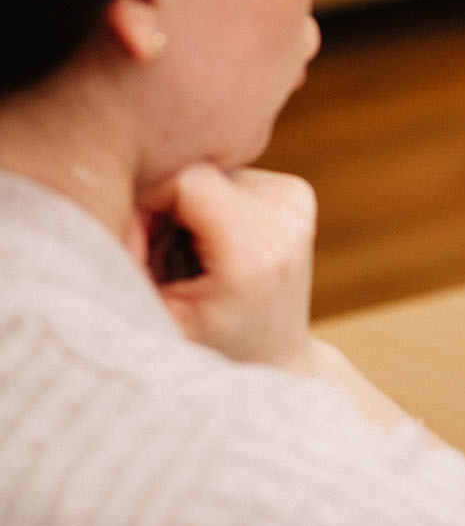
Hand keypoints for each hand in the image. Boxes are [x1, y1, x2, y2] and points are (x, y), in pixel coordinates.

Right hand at [140, 164, 317, 367]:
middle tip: (163, 260)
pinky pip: (228, 177)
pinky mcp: (294, 192)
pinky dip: (209, 205)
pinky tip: (211, 245)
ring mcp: (295, 200)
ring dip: (186, 209)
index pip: (184, 179)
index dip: (147, 207)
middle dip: (164, 211)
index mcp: (257, 250)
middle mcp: (286, 217)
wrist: (274, 351)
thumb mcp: (159, 315)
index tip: (142, 249)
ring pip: (209, 173)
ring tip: (189, 257)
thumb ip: (131, 257)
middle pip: (194, 173)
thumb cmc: (210, 344)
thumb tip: (108, 194)